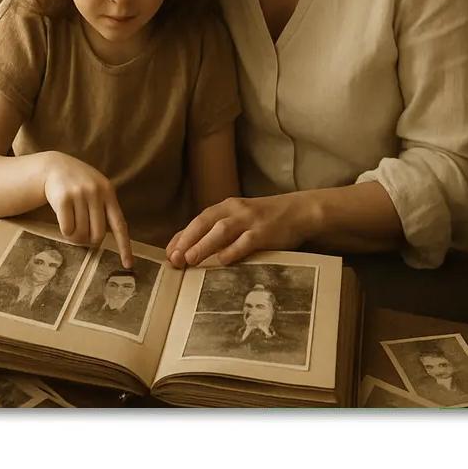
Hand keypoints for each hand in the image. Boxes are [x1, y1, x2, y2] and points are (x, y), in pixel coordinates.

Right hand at [41, 153, 132, 267]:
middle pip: (97, 235)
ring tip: (72, 225)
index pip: (119, 224)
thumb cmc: (79, 184)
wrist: (55, 167)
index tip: (128, 264)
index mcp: (109, 192)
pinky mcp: (63, 199)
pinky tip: (64, 221)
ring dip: (75, 237)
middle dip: (90, 241)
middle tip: (83, 236)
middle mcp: (96, 192)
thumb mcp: (98, 189)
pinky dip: (65, 231)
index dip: (124, 246)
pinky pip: (66, 229)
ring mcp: (79, 194)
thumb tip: (108, 239)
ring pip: (80, 234)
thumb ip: (105, 209)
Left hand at [166, 193, 318, 268]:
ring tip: (189, 259)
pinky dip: (233, 251)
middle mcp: (235, 210)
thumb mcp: (240, 219)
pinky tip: (222, 262)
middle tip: (173, 259)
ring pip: (221, 231)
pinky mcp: (265, 231)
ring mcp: (250, 220)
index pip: (197, 220)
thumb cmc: (265, 219)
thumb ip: (220, 231)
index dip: (182, 236)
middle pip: (205, 223)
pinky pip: (246, 241)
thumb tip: (194, 250)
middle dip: (187, 241)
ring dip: (204, 245)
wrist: (299, 211)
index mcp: (226, 206)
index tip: (168, 253)